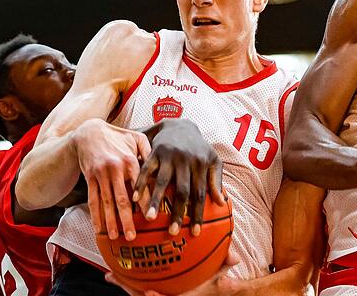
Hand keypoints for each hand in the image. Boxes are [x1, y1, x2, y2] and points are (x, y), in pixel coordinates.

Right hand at [73, 118, 150, 240]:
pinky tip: (99, 228)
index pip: (140, 186)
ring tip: (115, 236)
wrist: (89, 131)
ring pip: (106, 202)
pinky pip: (92, 199)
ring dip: (110, 221)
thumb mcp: (136, 138)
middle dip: (126, 219)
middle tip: (132, 236)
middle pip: (122, 199)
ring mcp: (100, 175)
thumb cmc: (118, 136)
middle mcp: (115, 169)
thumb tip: (163, 166)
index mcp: (130, 160)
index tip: (151, 217)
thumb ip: (150, 152)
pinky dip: (95, 215)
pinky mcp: (90, 178)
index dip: (145, 203)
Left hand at [104, 252, 240, 295]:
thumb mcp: (222, 274)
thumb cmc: (215, 283)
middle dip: (128, 288)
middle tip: (112, 277)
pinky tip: (120, 268)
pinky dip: (130, 279)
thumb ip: (226, 264)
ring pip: (137, 291)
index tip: (147, 293)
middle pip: (143, 295)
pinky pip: (140, 285)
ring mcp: (161, 293)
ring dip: (124, 284)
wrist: (213, 292)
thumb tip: (234, 257)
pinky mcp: (158, 289)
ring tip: (109, 274)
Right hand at [133, 119, 224, 235]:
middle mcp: (186, 161)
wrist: (181, 124)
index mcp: (201, 164)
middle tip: (172, 232)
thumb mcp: (213, 159)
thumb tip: (222, 203)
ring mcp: (170, 156)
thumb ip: (216, 180)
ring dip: (155, 201)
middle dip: (177, 212)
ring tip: (150, 218)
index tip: (194, 232)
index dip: (197, 214)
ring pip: (163, 182)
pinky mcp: (155, 152)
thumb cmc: (199, 147)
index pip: (200, 194)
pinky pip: (146, 169)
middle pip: (182, 191)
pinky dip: (140, 183)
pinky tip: (134, 198)